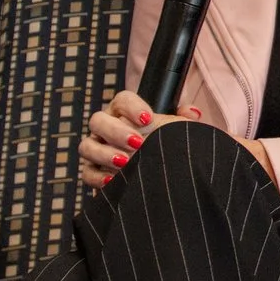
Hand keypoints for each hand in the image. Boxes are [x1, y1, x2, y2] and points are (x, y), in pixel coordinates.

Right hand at [79, 90, 201, 188]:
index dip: (132, 107)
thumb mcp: (178, 131)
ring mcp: (98, 149)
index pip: (122, 100)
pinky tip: (113, 180)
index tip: (148, 118)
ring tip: (125, 162)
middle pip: (98, 120)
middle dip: (116, 131)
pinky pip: (87, 173)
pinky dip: (98, 177)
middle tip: (137, 142)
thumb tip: (192, 112)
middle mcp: (107, 128)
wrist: (162, 174)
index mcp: (126, 113)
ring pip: (87, 146)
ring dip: (105, 153)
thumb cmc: (166, 145)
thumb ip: (184, 119)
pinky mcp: (94, 171)